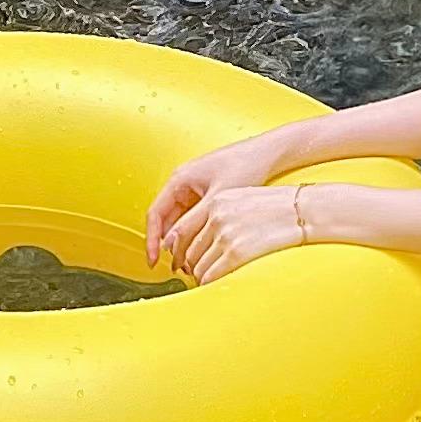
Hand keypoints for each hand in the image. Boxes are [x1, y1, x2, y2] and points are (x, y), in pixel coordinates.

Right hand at [144, 135, 284, 262]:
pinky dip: (195, 233)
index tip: (152, 261)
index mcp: (179, 179)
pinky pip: (193, 217)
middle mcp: (183, 183)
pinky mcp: (207, 193)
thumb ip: (193, 222)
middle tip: (179, 267)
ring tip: (192, 262)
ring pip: (180, 221)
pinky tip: (203, 248)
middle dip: (170, 245)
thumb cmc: (245, 166)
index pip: (155, 215)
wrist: (269, 153)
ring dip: (183, 241)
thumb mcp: (217, 200)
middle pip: (167, 220)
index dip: (151, 240)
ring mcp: (195, 188)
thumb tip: (171, 245)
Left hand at [173, 182, 309, 283]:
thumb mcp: (245, 200)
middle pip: (189, 251)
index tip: (182, 259)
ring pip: (198, 266)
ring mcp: (226, 235)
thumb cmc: (281, 207)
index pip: (184, 230)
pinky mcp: (237, 253)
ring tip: (210, 282)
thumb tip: (208, 239)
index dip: (180, 249)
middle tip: (198, 275)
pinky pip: (211, 275)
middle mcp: (217, 217)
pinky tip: (217, 286)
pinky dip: (209, 284)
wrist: (304, 211)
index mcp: (217, 202)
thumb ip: (223, 215)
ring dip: (201, 277)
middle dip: (191, 266)